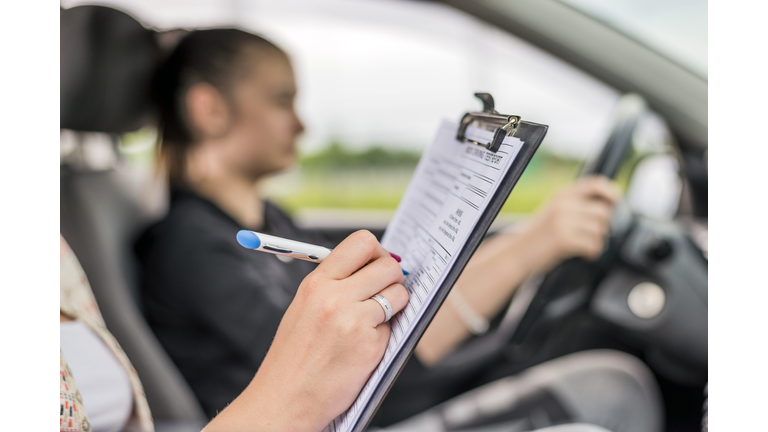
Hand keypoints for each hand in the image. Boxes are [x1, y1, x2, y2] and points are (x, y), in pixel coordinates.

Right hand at [204, 230, 407, 431]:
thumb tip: (372, 267)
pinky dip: (386, 334)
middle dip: (393, 277)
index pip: (361, 242)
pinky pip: (394, 326)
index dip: (378, 251)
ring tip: (376, 320)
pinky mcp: (369, 345)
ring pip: (398, 293)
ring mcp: (353, 320)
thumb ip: (334, 285)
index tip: (378, 264)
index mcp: (316, 283)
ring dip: (395, 304)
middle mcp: (334, 296)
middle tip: (386, 291)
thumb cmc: (293, 359)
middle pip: (387, 265)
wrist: (284, 400)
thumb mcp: (303, 308)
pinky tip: (366, 346)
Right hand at [521, 175, 619, 271]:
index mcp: (562, 195)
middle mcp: (564, 205)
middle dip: (602, 226)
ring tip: (585, 246)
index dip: (610, 192)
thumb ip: (575, 205)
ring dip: (596, 241)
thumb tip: (606, 206)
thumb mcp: (553, 211)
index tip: (615, 201)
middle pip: (603, 212)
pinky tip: (583, 254)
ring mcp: (564, 222)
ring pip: (599, 230)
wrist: (516, 252)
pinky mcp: (565, 239)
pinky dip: (592, 252)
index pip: (595, 184)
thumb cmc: (536, 235)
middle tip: (592, 235)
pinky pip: (592, 245)